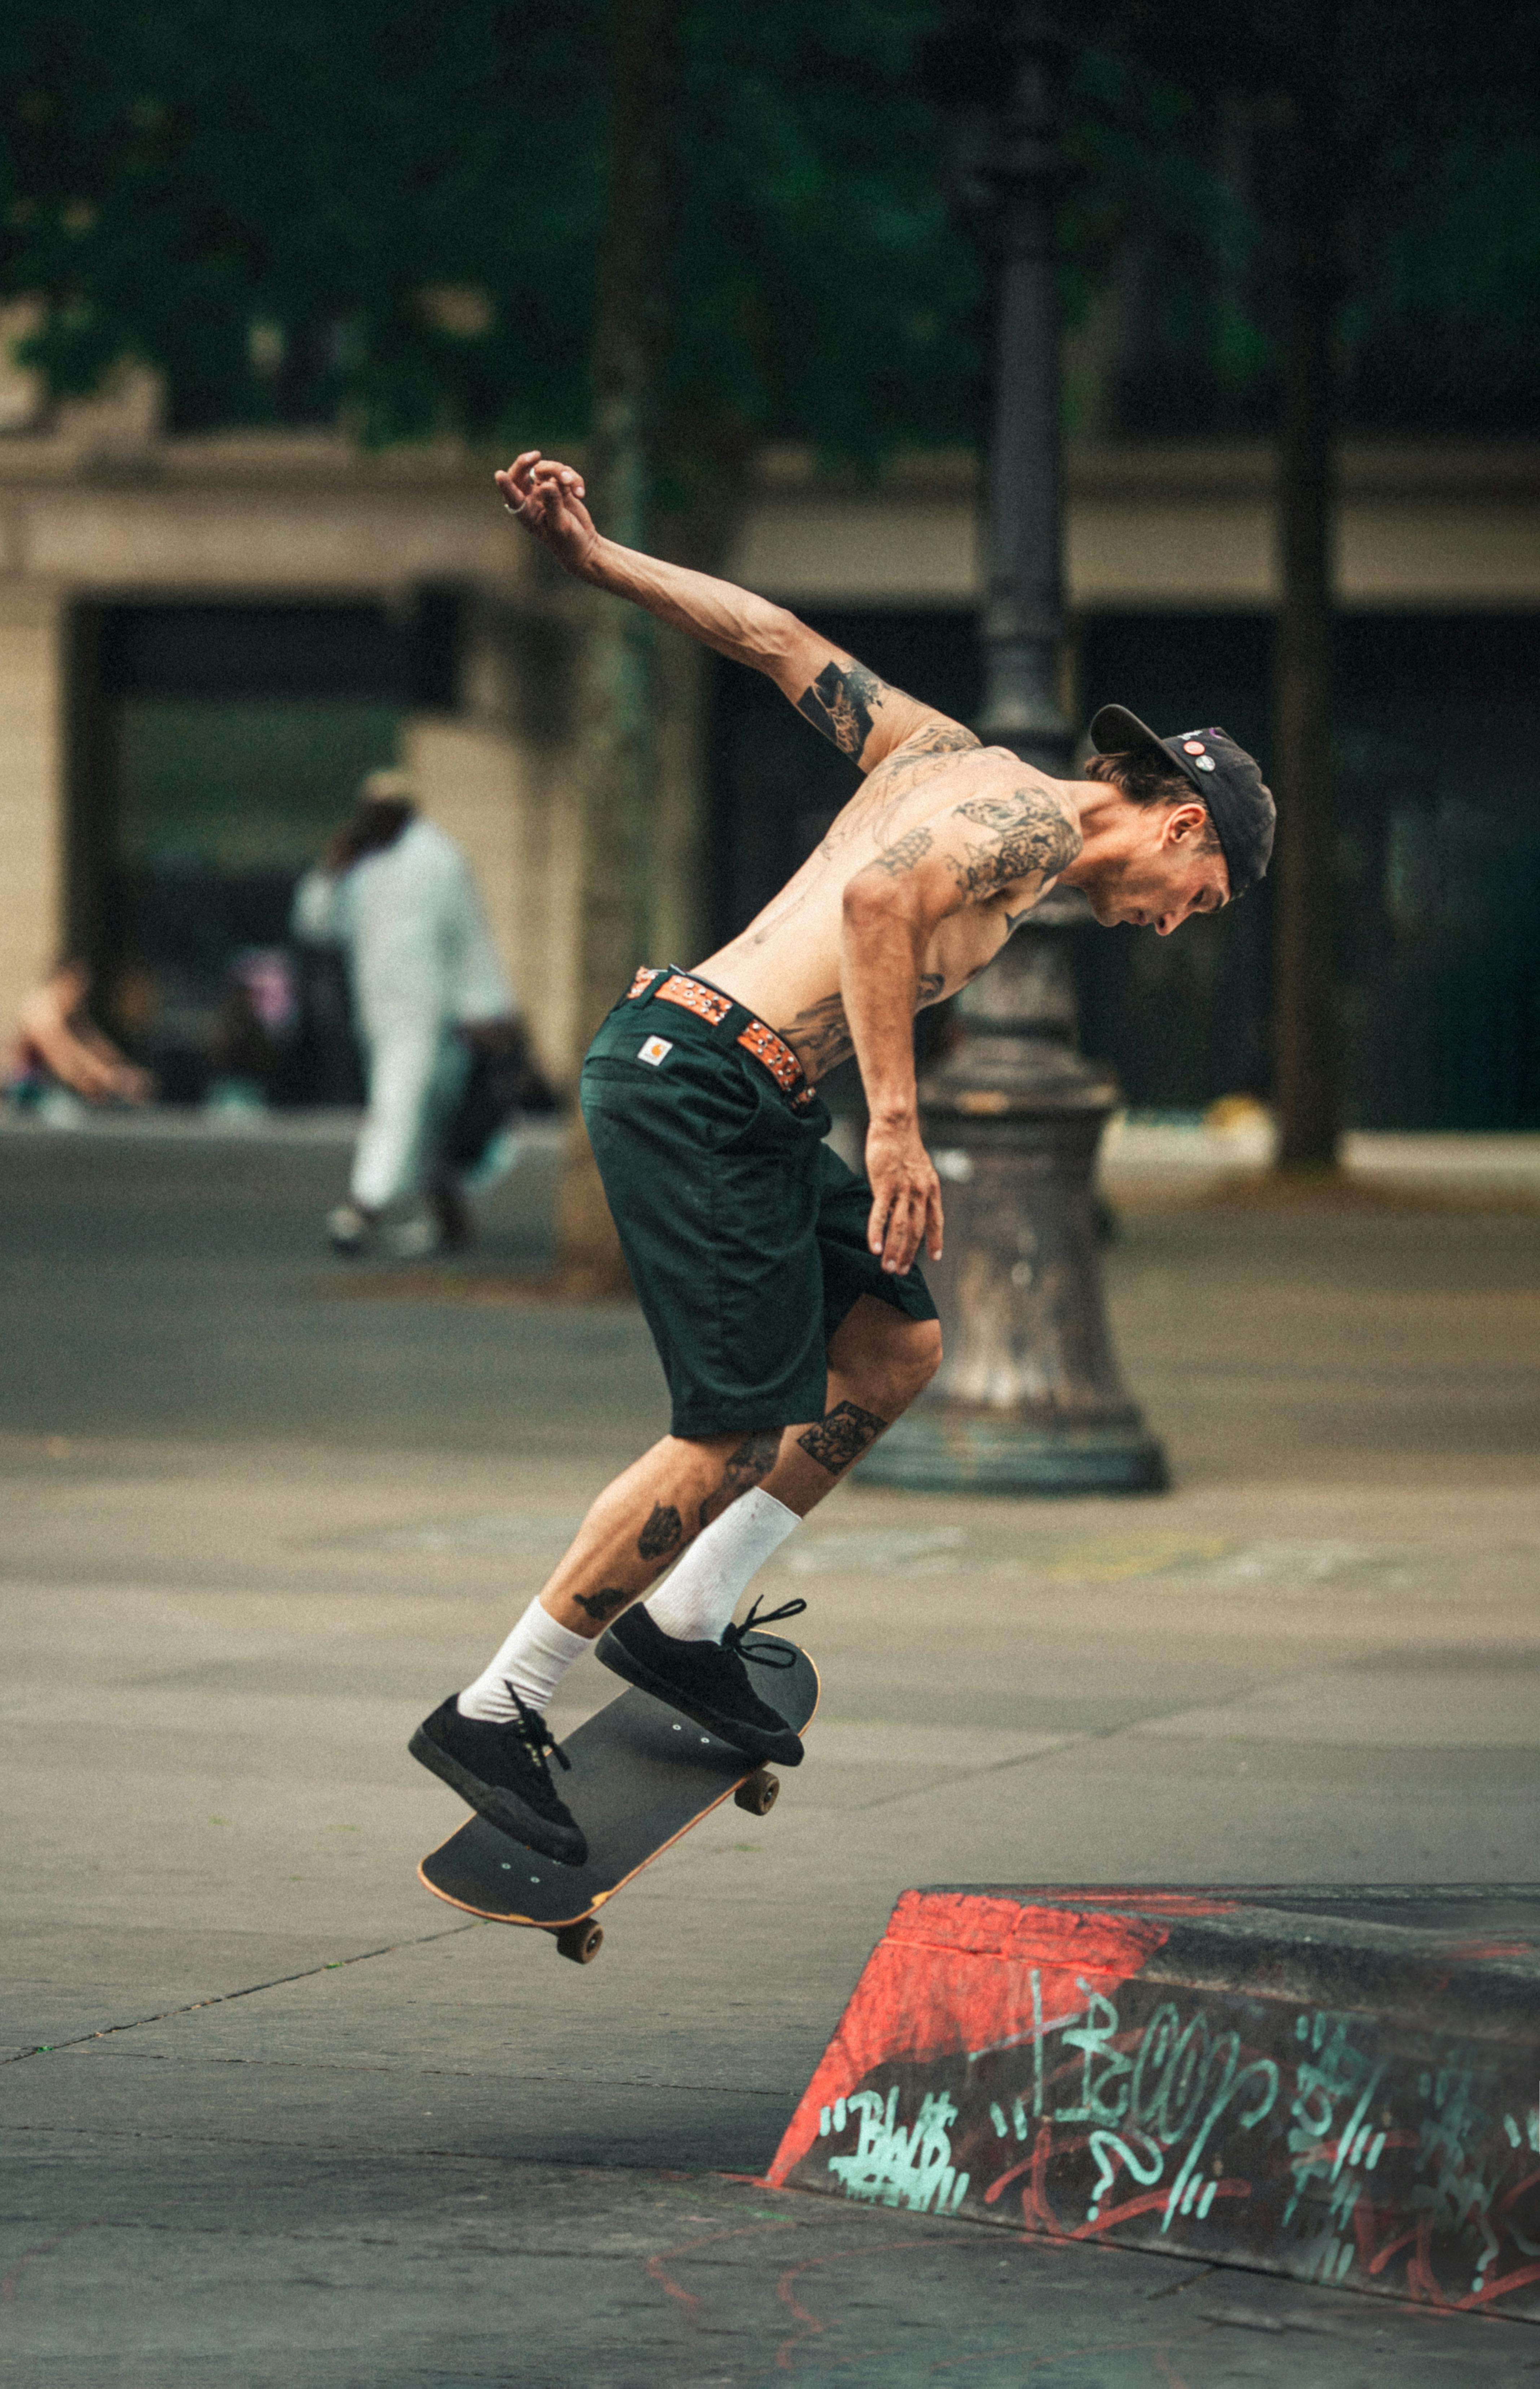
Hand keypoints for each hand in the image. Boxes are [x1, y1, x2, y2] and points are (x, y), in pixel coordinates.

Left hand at [494, 451, 598, 576]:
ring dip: (560, 471)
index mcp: (526, 513)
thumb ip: (552, 504)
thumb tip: (546, 484)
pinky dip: (574, 479)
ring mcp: (545, 490)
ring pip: (545, 468)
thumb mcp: (560, 525)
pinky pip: (564, 472)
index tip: (500, 475)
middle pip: (522, 473)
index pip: (512, 497)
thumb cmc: (568, 542)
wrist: (584, 544)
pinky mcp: (560, 486)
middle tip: (536, 456)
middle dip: (527, 463)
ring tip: (571, 484)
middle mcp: (531, 499)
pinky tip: (580, 493)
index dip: (506, 485)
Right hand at [864, 1114, 943, 1275]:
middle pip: (917, 1230)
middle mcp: (921, 1192)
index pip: (936, 1220)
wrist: (896, 1125)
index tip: (935, 1257)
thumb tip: (908, 1202)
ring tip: (887, 1268)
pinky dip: (877, 1234)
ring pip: (901, 1228)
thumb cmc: (902, 1144)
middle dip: (910, 1254)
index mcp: (931, 1188)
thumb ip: (917, 1186)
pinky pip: (881, 1215)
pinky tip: (875, 1249)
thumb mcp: (919, 1167)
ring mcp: (903, 1190)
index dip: (935, 1240)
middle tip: (901, 1272)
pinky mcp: (884, 1186)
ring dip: (895, 1251)